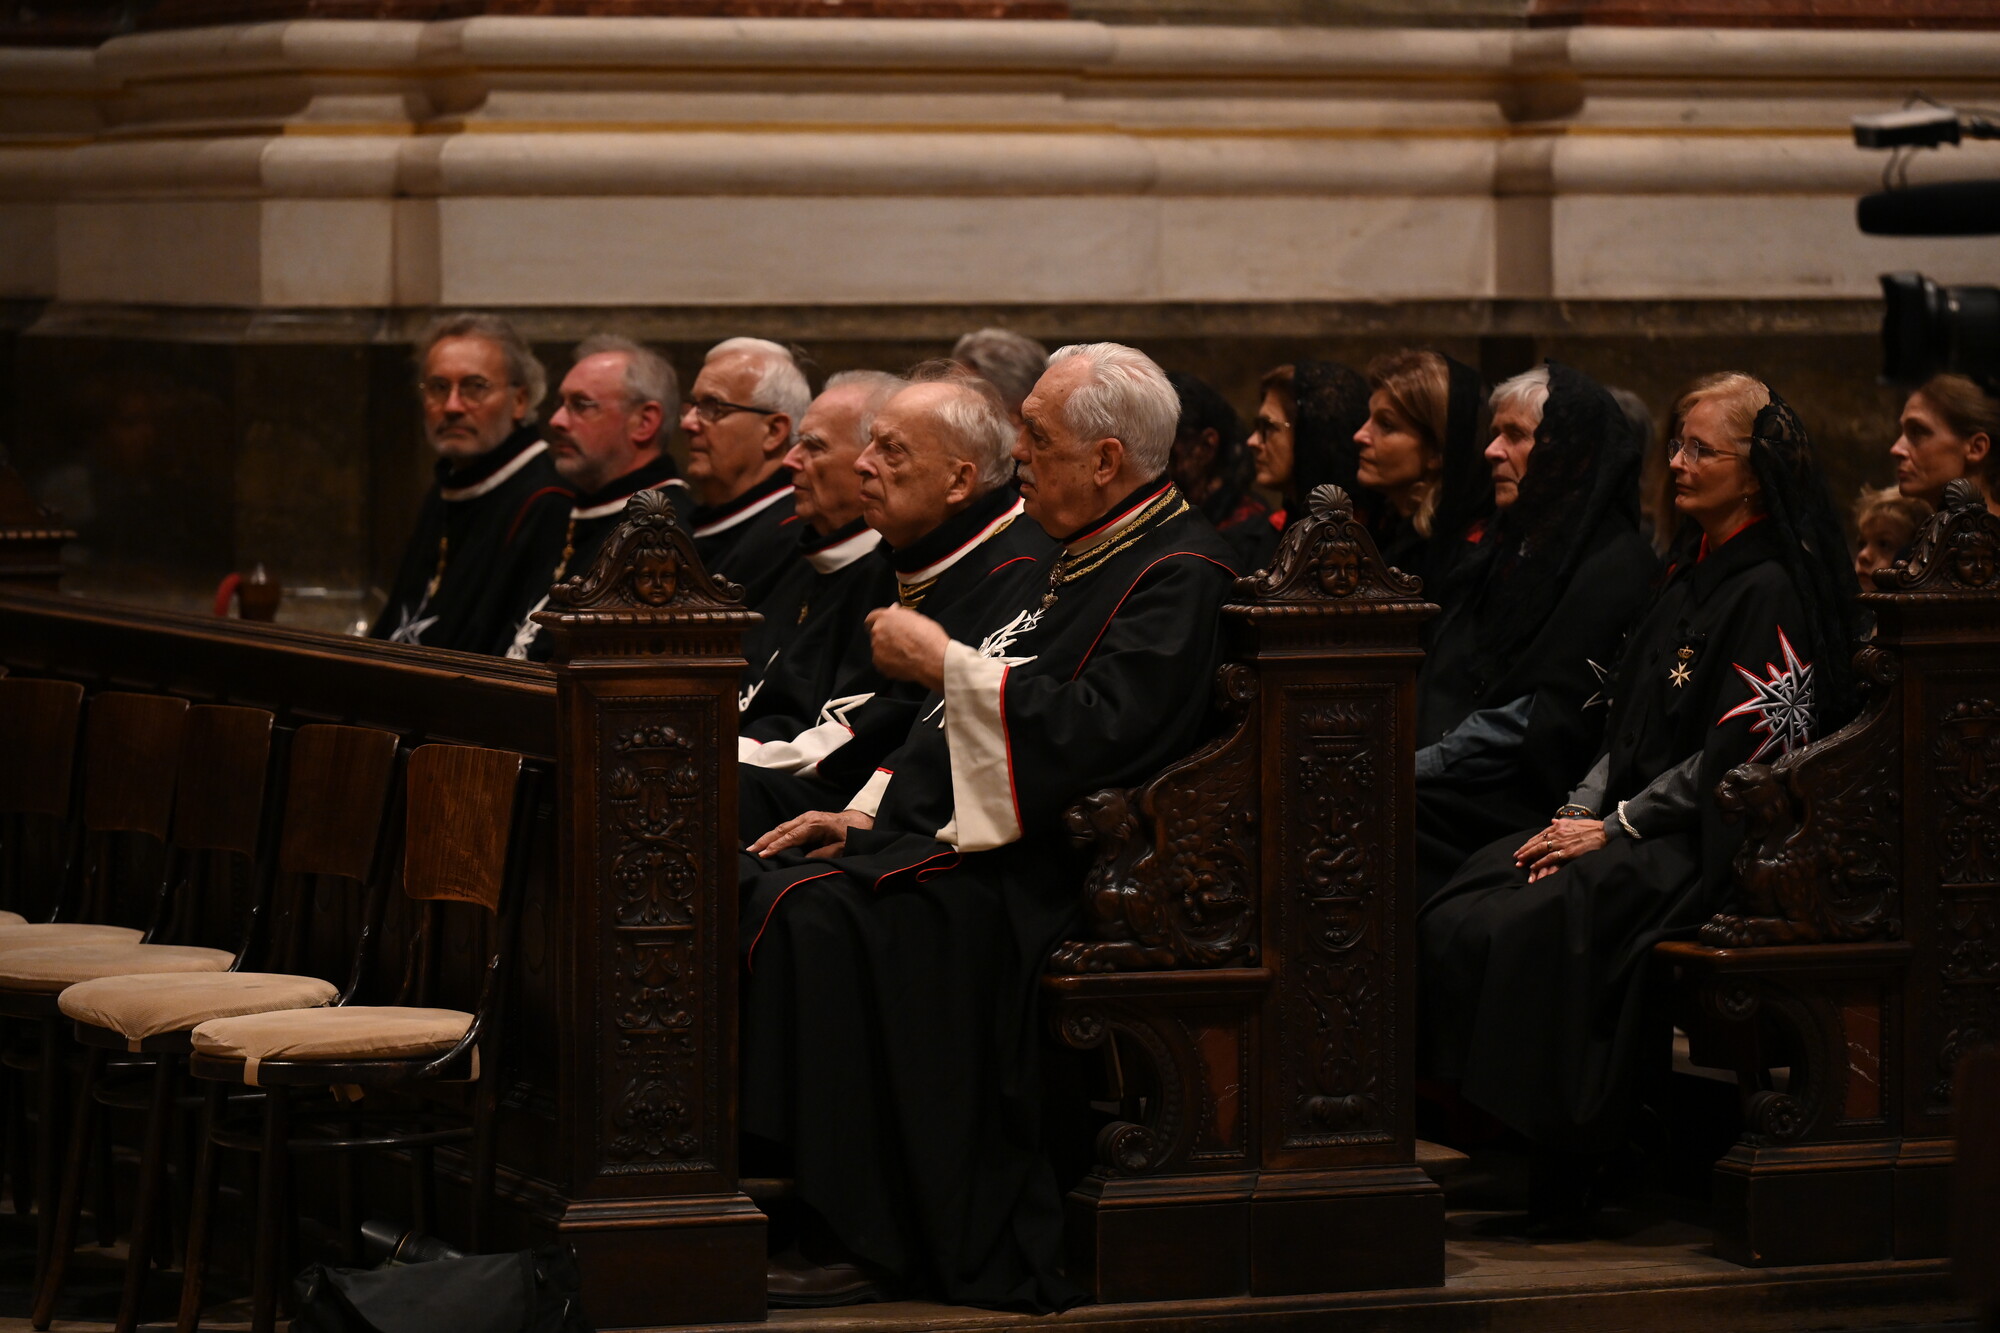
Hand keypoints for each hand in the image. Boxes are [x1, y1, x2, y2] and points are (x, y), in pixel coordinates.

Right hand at [748, 809, 874, 858]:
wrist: (858, 822)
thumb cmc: (851, 835)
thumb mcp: (841, 847)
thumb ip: (823, 854)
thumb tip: (805, 860)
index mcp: (815, 824)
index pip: (791, 837)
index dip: (777, 846)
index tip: (764, 854)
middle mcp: (807, 818)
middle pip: (781, 829)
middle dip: (765, 840)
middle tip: (750, 850)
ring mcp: (804, 818)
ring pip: (781, 827)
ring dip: (767, 837)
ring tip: (752, 848)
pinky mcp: (804, 821)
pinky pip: (786, 828)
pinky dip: (774, 835)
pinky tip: (765, 843)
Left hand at [867, 606, 949, 692]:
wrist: (934, 660)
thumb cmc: (929, 638)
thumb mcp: (917, 618)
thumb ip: (900, 615)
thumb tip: (894, 611)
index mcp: (886, 617)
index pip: (872, 618)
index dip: (878, 622)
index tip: (882, 626)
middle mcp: (878, 631)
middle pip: (876, 633)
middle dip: (885, 636)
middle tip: (900, 641)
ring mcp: (877, 649)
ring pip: (879, 648)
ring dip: (887, 650)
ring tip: (904, 653)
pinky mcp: (879, 664)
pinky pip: (882, 662)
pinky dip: (889, 662)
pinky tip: (903, 662)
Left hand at [1514, 817, 1608, 881]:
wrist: (1604, 832)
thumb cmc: (1590, 828)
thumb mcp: (1573, 822)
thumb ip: (1561, 822)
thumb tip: (1552, 820)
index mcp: (1558, 827)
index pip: (1539, 836)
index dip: (1529, 843)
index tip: (1521, 849)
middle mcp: (1558, 834)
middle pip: (1537, 843)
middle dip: (1525, 851)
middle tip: (1516, 858)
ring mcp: (1562, 843)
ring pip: (1541, 850)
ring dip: (1529, 857)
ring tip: (1521, 862)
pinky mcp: (1568, 852)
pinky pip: (1551, 858)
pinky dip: (1541, 862)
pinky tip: (1534, 866)